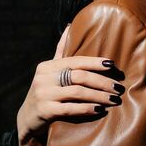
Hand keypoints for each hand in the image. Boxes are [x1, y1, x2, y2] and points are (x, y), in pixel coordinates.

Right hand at [16, 26, 123, 145]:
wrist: (27, 119)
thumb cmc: (45, 92)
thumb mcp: (49, 72)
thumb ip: (61, 51)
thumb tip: (70, 25)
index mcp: (48, 67)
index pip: (75, 61)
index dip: (95, 62)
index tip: (112, 65)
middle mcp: (43, 78)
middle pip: (79, 76)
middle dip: (102, 82)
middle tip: (119, 88)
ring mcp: (43, 95)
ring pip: (78, 92)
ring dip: (99, 96)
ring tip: (114, 100)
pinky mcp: (45, 111)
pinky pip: (71, 109)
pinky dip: (87, 109)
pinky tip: (100, 110)